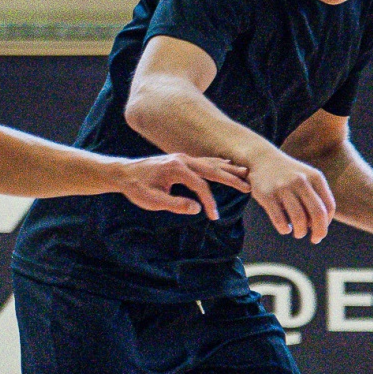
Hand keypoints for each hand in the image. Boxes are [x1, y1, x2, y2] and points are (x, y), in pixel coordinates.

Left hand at [109, 153, 250, 219]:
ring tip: (245, 173)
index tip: (214, 215)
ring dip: (228, 169)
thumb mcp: (152, 200)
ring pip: (210, 162)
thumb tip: (196, 208)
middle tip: (247, 186)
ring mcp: (182, 158)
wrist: (124, 173)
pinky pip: (204, 161)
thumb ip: (174, 205)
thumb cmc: (137, 187)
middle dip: (230, 178)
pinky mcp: (181, 159)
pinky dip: (218, 164)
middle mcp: (182, 159)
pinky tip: (226, 165)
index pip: (200, 185)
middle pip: (212, 169)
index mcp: (176, 168)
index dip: (209, 201)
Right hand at [248, 150, 336, 241]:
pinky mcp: (267, 195)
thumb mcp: (307, 179)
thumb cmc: (289, 175)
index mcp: (315, 177)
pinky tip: (285, 228)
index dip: (326, 223)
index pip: (329, 206)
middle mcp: (301, 181)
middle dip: (319, 232)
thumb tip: (320, 227)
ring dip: (300, 232)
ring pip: (299, 219)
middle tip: (315, 239)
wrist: (263, 159)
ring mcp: (283, 187)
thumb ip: (317, 198)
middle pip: (317, 214)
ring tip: (298, 233)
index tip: (320, 230)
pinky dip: (284, 229)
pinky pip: (280, 220)